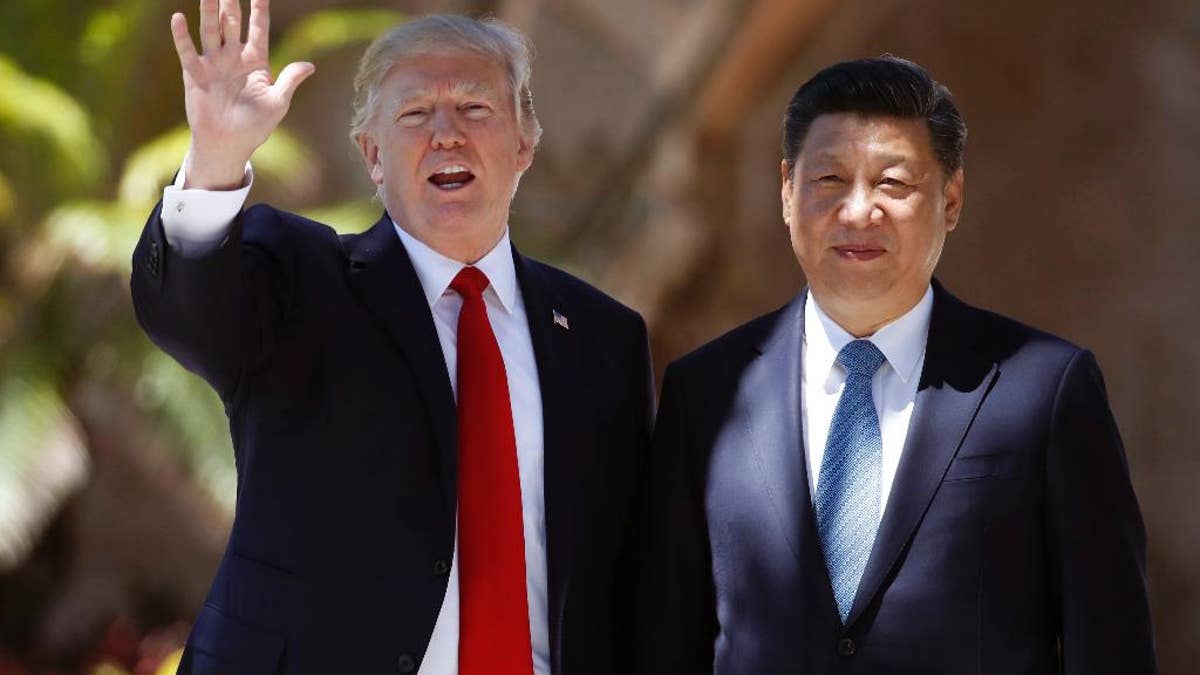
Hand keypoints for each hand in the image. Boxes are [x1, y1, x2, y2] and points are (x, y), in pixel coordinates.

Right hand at [170, 0, 313, 188]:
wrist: (229, 144)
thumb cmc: (256, 126)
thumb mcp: (277, 103)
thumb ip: (290, 81)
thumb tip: (310, 66)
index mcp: (256, 61)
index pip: (258, 29)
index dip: (259, 9)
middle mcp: (233, 57)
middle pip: (232, 22)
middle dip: (231, 2)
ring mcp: (213, 63)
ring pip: (211, 30)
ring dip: (209, 10)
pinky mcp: (195, 74)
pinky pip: (188, 51)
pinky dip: (182, 36)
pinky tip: (179, 17)